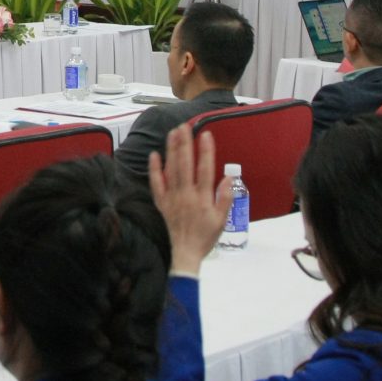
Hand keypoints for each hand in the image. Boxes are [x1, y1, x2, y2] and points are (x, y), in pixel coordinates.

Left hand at [147, 122, 227, 275]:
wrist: (185, 254)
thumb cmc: (206, 237)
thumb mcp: (222, 220)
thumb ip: (224, 198)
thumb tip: (227, 177)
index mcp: (203, 198)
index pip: (205, 170)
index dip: (205, 151)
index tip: (206, 134)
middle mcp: (186, 195)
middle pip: (185, 165)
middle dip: (185, 144)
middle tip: (184, 126)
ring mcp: (172, 198)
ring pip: (171, 170)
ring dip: (172, 150)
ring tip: (172, 133)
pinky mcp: (162, 203)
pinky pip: (156, 184)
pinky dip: (154, 169)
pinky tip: (154, 154)